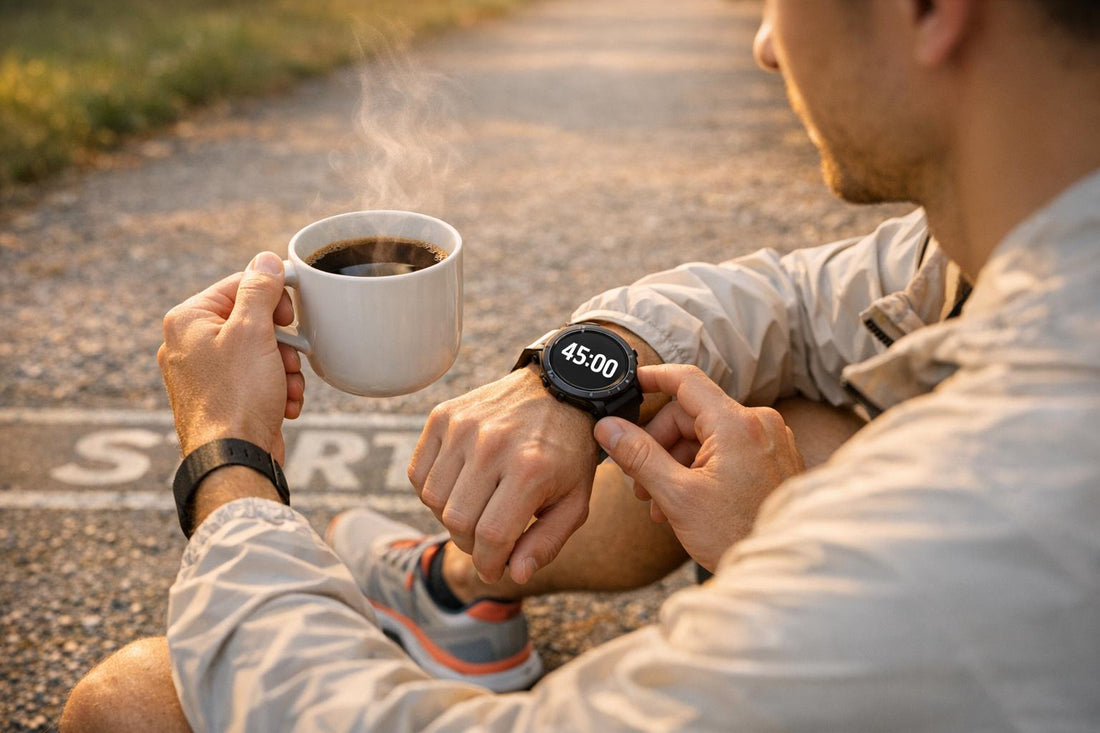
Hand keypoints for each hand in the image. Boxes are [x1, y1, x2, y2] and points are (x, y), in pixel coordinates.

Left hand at [158, 252, 304, 464]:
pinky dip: (276, 388)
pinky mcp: (220, 399)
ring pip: (259, 352)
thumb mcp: (253, 332)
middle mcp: (188, 344)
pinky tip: (283, 404)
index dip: (272, 298)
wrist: (233, 458)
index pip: (238, 285)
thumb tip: (266, 260)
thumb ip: (260, 290)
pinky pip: (255, 379)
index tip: (292, 316)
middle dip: (282, 341)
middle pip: (251, 320)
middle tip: (291, 355)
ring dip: (284, 368)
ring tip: (287, 386)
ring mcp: (203, 375)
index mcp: (186, 320)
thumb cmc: (237, 395)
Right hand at [408, 366, 598, 584]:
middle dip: (471, 545)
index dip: (489, 565)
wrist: (559, 391)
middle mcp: (493, 444)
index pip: (491, 536)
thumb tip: (513, 575)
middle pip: (457, 521)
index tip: (494, 570)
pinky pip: (418, 472)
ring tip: (474, 513)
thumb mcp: (575, 501)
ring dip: (450, 519)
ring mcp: (464, 426)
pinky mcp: (444, 415)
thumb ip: (547, 543)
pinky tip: (458, 490)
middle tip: (487, 542)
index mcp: (531, 469)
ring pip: (433, 499)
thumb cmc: (569, 453)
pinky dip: (431, 491)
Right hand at [594, 364, 803, 571]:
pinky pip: (727, 450)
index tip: (629, 383)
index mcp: (737, 424)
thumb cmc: (735, 535)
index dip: (653, 378)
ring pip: (706, 436)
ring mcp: (770, 441)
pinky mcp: (773, 459)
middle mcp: (759, 424)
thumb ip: (639, 456)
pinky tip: (684, 502)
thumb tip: (608, 427)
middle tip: (637, 482)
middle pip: (691, 415)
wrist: (780, 571)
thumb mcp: (677, 495)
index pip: (686, 381)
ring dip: (676, 463)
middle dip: (659, 445)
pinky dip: (700, 469)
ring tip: (658, 504)